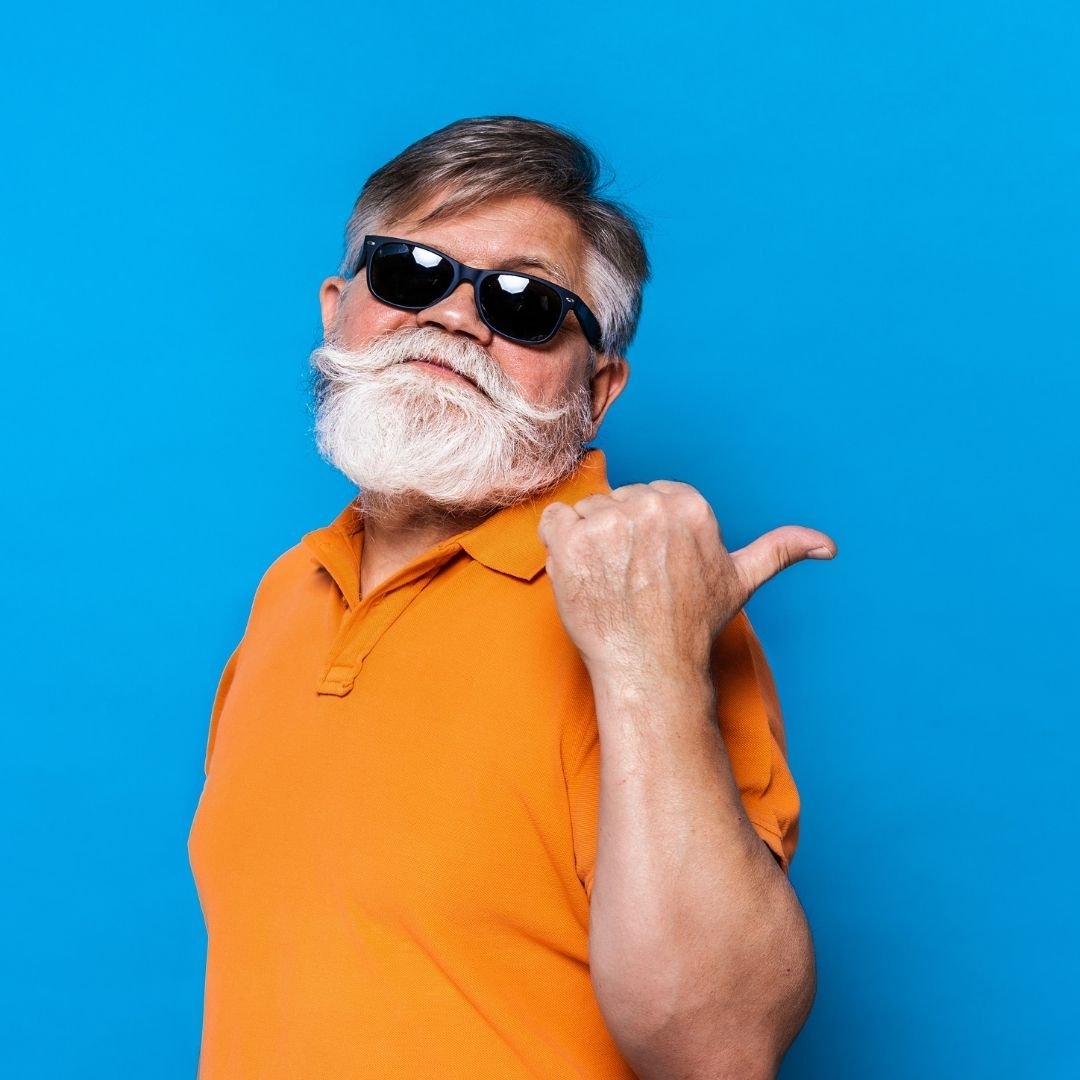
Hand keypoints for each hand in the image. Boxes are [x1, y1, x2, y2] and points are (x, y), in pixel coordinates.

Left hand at [537, 480, 836, 678]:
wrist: (650, 669)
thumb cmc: (691, 626)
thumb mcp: (740, 581)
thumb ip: (780, 550)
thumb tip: (828, 546)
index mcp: (689, 504)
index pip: (648, 495)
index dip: (646, 533)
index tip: (654, 567)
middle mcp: (651, 506)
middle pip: (616, 501)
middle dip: (619, 536)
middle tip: (633, 580)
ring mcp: (609, 523)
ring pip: (586, 511)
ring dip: (588, 544)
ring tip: (610, 582)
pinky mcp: (572, 541)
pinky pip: (552, 520)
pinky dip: (557, 545)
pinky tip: (582, 575)